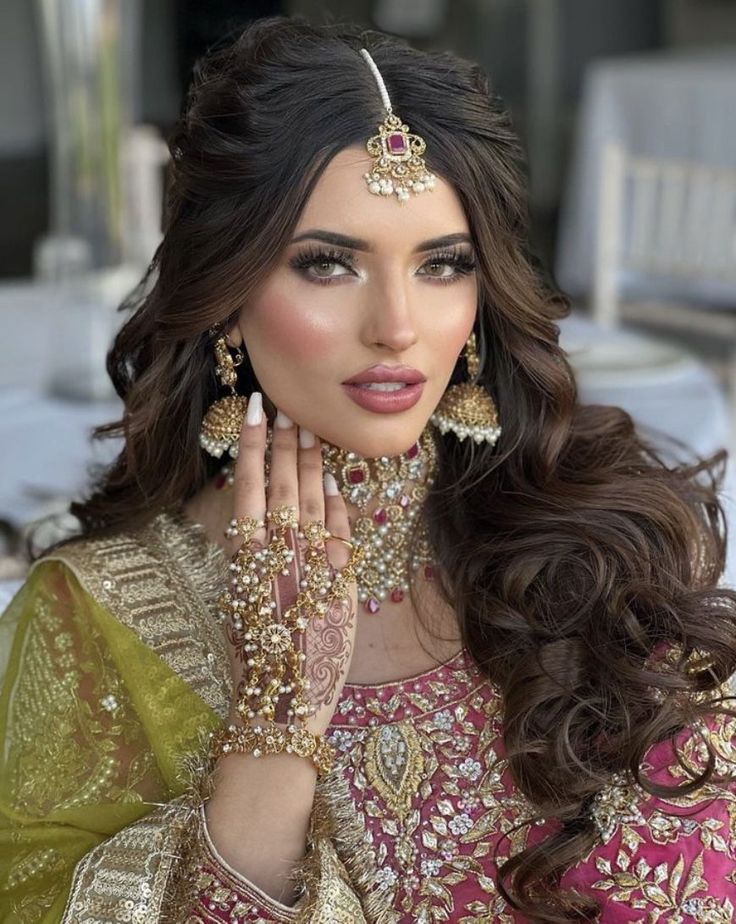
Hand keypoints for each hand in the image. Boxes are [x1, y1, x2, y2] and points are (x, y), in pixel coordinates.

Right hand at [221, 395, 358, 738]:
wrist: (284, 704)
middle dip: (285, 443)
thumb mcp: (243, 603)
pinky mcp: (340, 585)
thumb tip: (262, 518)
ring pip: (309, 502)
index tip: (254, 412)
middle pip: (280, 486)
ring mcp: (310, 568)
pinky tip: (333, 479)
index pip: (246, 487)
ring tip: (311, 429)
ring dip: (310, 463)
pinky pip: (338, 535)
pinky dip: (336, 506)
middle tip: (288, 406)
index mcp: (244, 560)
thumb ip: (253, 560)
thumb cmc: (257, 659)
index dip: (252, 446)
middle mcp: (276, 558)